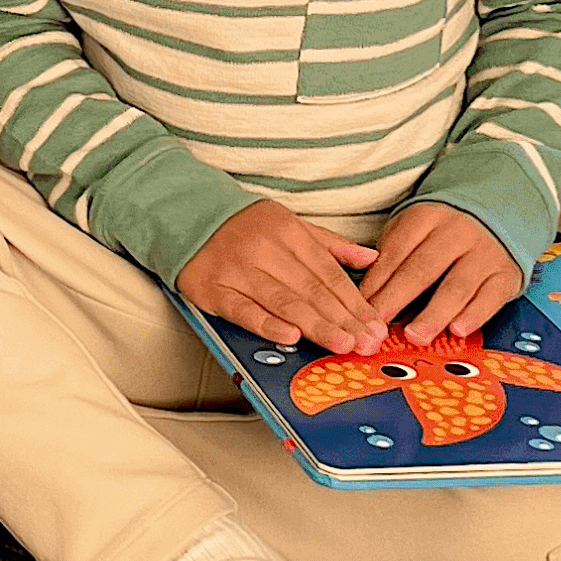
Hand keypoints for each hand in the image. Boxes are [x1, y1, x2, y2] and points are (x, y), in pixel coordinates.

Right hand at [177, 201, 385, 353]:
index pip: (328, 272)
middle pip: (311, 289)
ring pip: (283, 301)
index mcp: (288, 232)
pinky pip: (243, 310)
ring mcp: (238, 270)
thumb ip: (330, 245)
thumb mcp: (289, 224)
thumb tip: (371, 259)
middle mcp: (265, 249)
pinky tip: (289, 336)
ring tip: (341, 344)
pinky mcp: (213, 289)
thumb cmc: (243, 227)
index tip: (374, 324)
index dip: (354, 301)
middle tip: (365, 342)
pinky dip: (267, 324)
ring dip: (316, 325)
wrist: (185, 216)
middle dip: (343, 319)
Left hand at [360, 203, 524, 342]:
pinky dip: (474, 315)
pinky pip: (491, 297)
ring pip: (456, 286)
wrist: (499, 214)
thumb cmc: (442, 233)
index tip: (360, 307)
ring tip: (415, 336)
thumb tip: (366, 296)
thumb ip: (391, 257)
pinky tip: (458, 330)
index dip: (376, 282)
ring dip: (434, 313)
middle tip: (378, 324)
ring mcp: (484, 253)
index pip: (396, 251)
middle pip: (422, 269)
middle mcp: (457, 232)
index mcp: (426, 217)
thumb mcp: (412, 230)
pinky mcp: (506, 274)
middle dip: (397, 298)